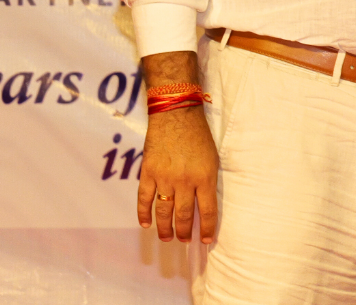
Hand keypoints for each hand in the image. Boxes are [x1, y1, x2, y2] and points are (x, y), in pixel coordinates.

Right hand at [135, 51, 218, 243]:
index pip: (208, 210)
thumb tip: (205, 203)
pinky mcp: (148, 173)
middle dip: (185, 231)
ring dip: (165, 227)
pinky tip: (146, 224)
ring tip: (167, 238)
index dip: (208, 228)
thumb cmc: (198, 135)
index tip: (207, 240)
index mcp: (205, 177)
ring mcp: (164, 178)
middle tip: (184, 241)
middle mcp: (185, 181)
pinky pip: (144, 199)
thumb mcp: (212, 158)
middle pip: (184, 214)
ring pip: (164, 211)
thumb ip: (207, 181)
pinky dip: (143, 213)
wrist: (176, 115)